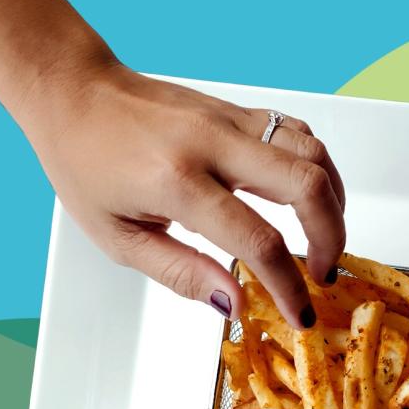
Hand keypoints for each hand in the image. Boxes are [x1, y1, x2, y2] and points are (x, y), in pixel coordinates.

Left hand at [22, 61, 345, 327]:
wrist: (75, 94)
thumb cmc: (86, 165)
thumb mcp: (119, 239)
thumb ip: (182, 273)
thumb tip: (235, 302)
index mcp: (177, 182)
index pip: (258, 240)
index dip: (288, 286)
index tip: (300, 314)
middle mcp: (211, 144)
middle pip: (306, 185)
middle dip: (330, 238)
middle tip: (322, 274)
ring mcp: (229, 120)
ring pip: (312, 152)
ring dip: (332, 202)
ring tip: (323, 240)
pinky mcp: (237, 111)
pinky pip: (297, 134)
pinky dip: (317, 169)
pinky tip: (310, 199)